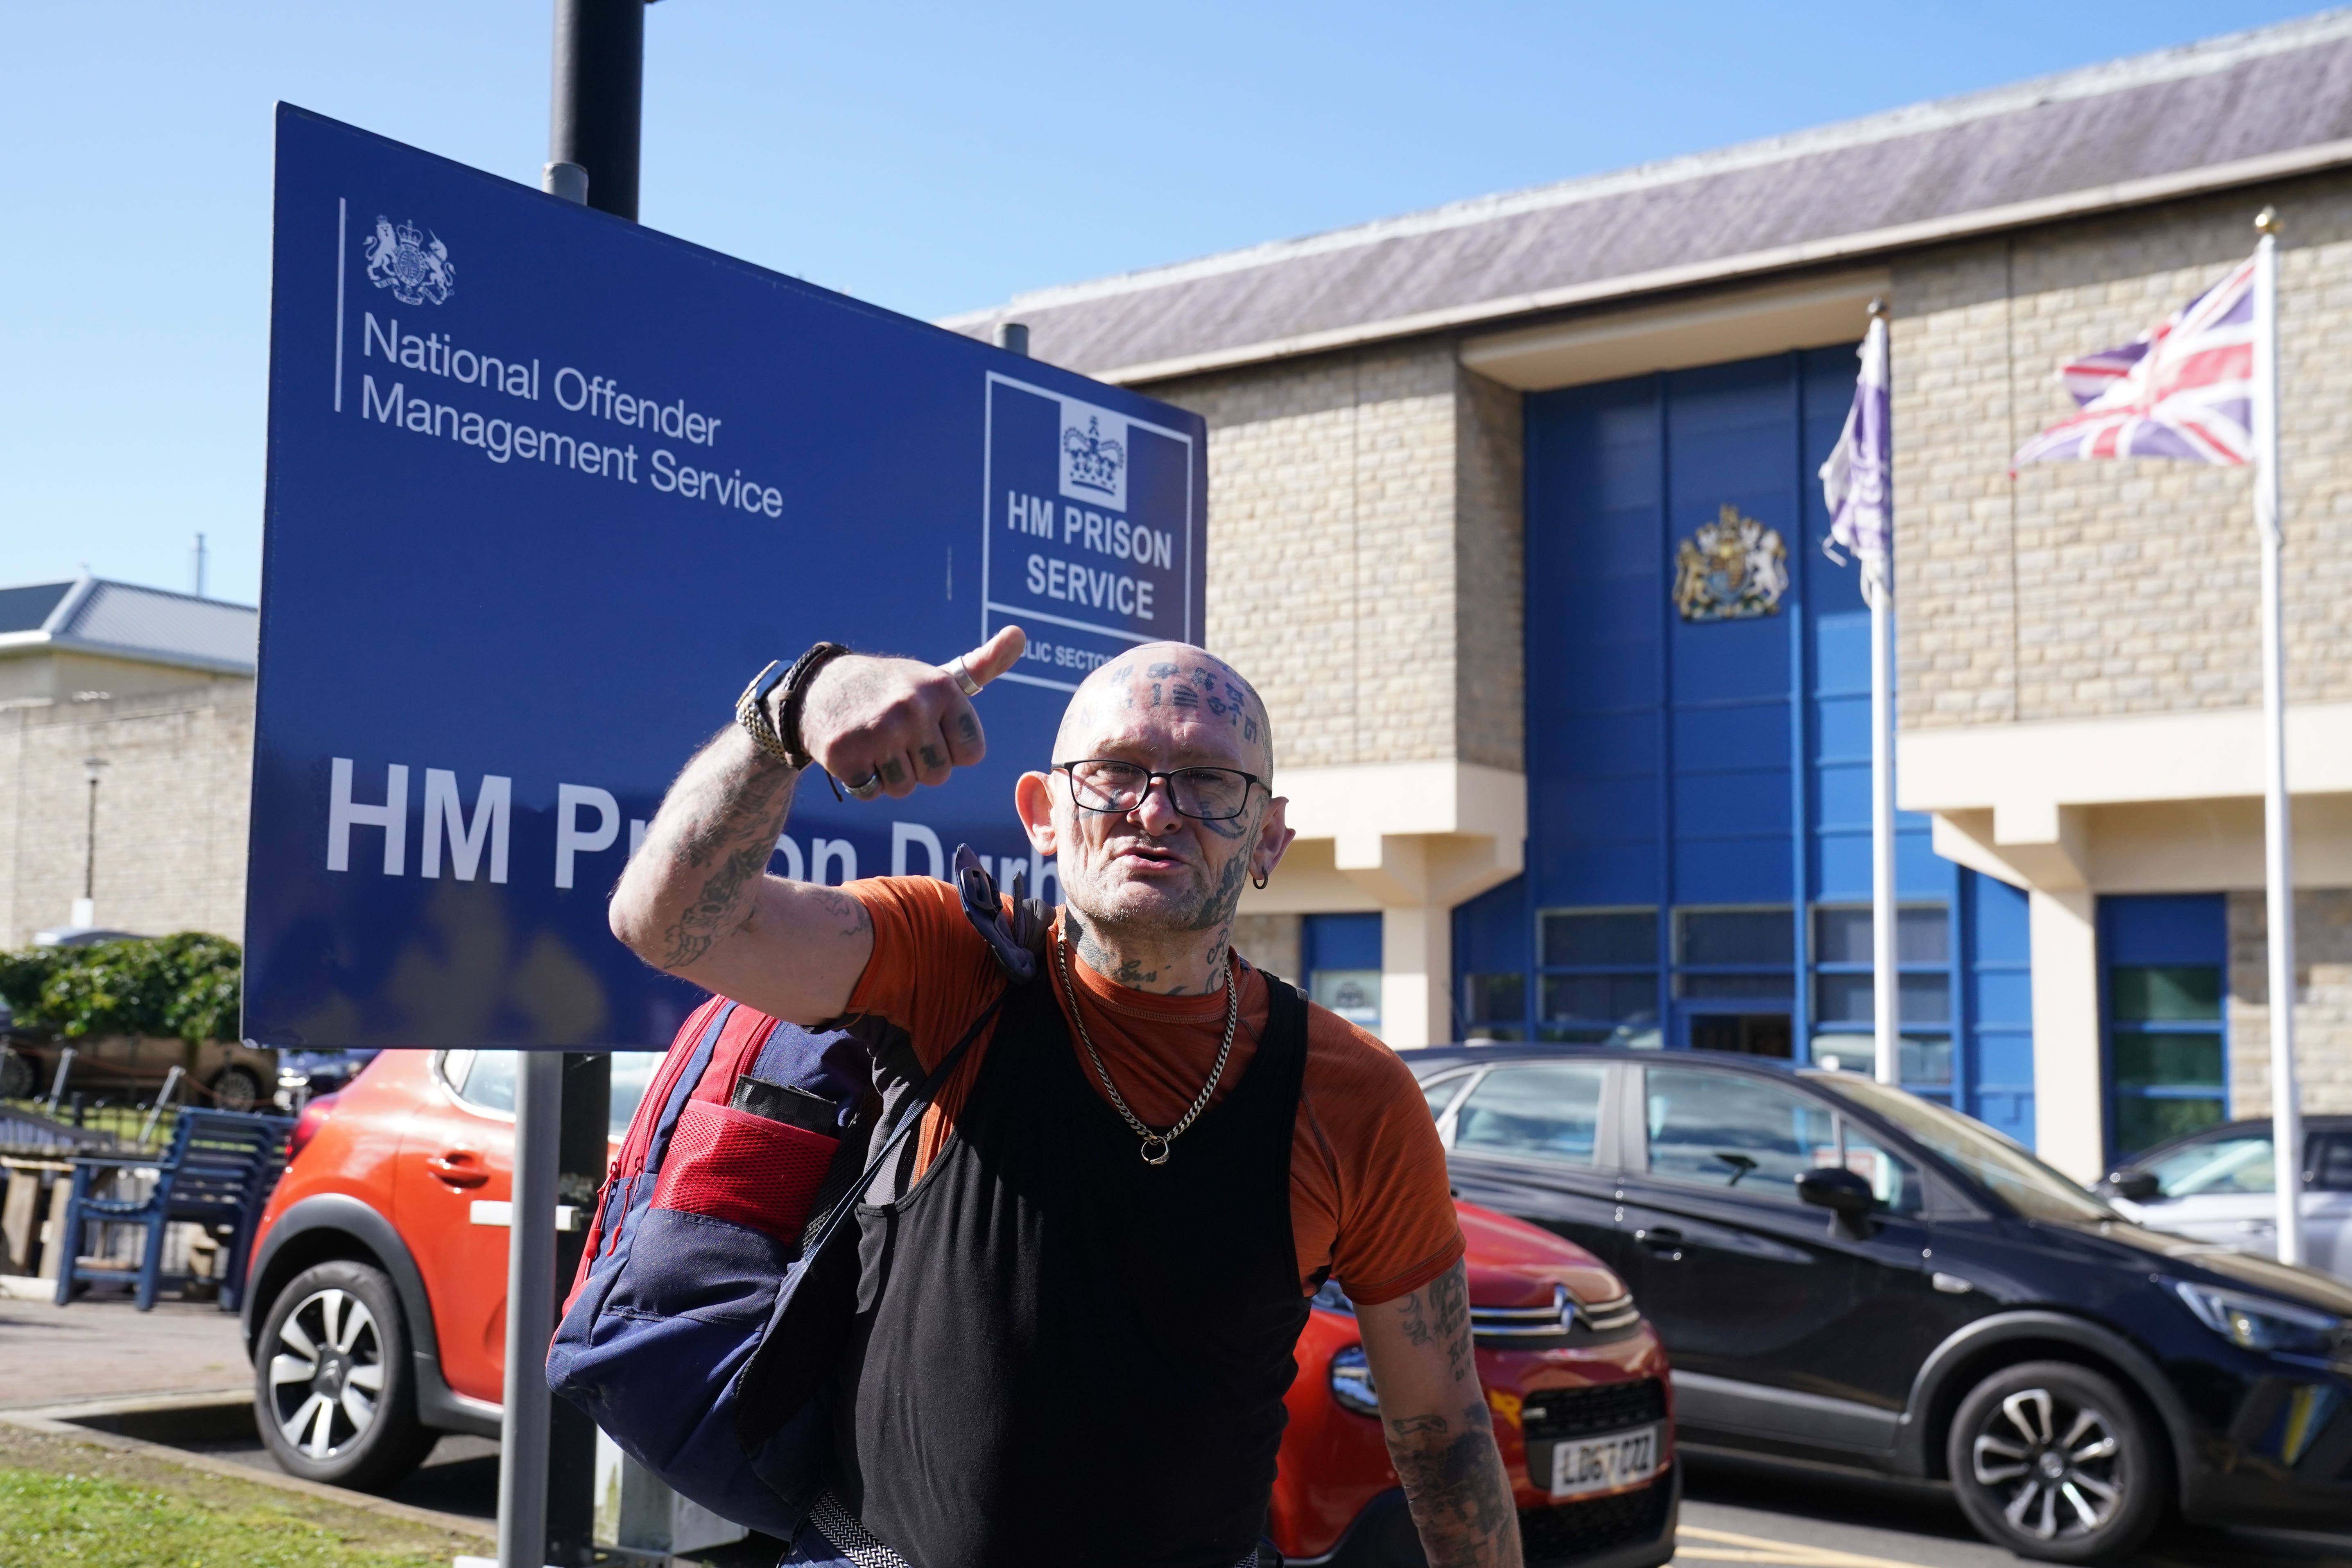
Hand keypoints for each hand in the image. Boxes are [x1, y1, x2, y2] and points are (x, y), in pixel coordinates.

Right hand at [791, 626, 1025, 798]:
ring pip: (905, 788)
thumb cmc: (891, 689)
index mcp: (943, 690)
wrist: (820, 689)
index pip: (971, 754)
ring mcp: (879, 731)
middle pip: (938, 776)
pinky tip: (855, 752)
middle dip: (919, 765)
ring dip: (890, 775)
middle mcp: (914, 708)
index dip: (949, 750)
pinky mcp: (847, 753)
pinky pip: (872, 792)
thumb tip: (1020, 634)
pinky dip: (862, 780)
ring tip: (875, 743)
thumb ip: (984, 664)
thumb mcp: (939, 676)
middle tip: (896, 736)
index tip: (928, 728)